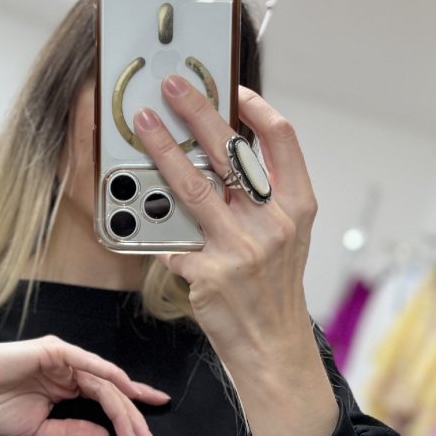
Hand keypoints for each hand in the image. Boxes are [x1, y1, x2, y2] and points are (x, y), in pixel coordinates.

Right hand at [0, 336, 168, 435]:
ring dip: (123, 406)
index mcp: (66, 388)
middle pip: (112, 393)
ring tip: (136, 431)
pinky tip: (125, 387)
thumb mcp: (40, 429)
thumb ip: (72, 431)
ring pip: (104, 381)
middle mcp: (70, 371)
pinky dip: (107, 373)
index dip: (129, 416)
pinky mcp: (54, 350)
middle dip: (133, 418)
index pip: (106, 400)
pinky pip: (86, 361)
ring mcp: (63, 359)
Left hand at [132, 78, 318, 364]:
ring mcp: (240, 249)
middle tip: (173, 87)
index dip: (257, 107)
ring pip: (194, 185)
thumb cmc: (273, 289)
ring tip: (146, 125)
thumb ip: (259, 198)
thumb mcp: (285, 237)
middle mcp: (272, 223)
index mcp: (297, 206)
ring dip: (164, 149)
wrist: (273, 347)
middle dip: (199, 111)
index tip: (233, 88)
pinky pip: (172, 238)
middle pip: (232, 151)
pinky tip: (138, 211)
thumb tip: (218, 153)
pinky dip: (155, 225)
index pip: (282, 139)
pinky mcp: (208, 274)